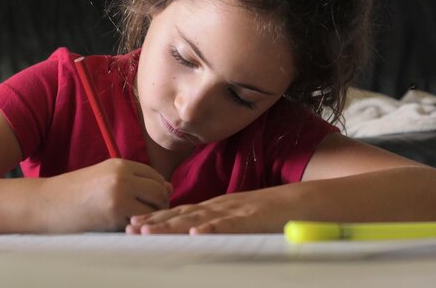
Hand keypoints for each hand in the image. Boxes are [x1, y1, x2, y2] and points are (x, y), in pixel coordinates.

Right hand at [38, 158, 172, 232]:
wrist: (46, 203)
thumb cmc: (74, 192)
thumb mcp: (105, 177)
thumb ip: (134, 180)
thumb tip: (169, 187)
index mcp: (121, 164)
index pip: (156, 176)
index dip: (157, 191)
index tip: (148, 202)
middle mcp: (123, 176)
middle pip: (160, 191)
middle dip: (158, 205)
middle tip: (144, 215)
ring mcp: (120, 194)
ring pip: (155, 207)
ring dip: (150, 217)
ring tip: (133, 220)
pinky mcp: (115, 213)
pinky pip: (140, 222)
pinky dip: (136, 227)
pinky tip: (122, 226)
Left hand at [126, 189, 285, 234]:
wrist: (307, 200)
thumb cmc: (276, 213)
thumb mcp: (243, 218)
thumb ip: (222, 223)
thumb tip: (200, 234)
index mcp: (219, 207)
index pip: (182, 213)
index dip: (157, 219)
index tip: (134, 225)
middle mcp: (222, 206)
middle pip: (182, 214)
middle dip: (154, 222)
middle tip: (128, 229)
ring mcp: (236, 211)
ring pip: (198, 219)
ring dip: (171, 225)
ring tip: (148, 231)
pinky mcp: (253, 219)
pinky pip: (230, 225)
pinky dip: (212, 229)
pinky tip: (195, 234)